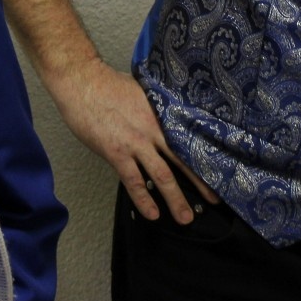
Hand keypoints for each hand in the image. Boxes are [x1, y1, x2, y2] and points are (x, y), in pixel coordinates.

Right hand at [44, 61, 217, 223]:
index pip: (189, 139)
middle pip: (183, 160)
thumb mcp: (141, 92)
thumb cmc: (107, 84)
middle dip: (200, 182)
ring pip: (162, 175)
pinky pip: (133, 181)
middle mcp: (153, 130)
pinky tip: (152, 214)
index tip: (218, 171)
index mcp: (161, 115)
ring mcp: (136, 142)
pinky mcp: (117, 152)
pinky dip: (144, 199)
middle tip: (215, 201)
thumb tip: (164, 118)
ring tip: (186, 218)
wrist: (82, 82)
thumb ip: (154, 108)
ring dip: (176, 198)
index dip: (203, 157)